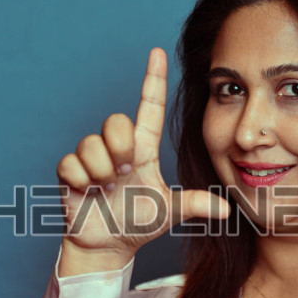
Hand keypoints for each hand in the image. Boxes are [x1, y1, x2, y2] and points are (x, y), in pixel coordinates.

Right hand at [56, 48, 229, 272]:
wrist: (109, 245)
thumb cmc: (140, 222)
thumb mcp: (170, 212)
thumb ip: (195, 205)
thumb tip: (227, 211)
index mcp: (143, 150)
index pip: (149, 108)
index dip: (153, 80)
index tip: (157, 52)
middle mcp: (117, 148)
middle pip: (115, 121)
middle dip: (120, 146)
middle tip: (124, 171)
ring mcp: (92, 159)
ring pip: (91, 143)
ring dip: (101, 170)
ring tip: (108, 186)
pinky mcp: (70, 172)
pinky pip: (70, 163)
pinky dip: (81, 180)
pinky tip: (89, 191)